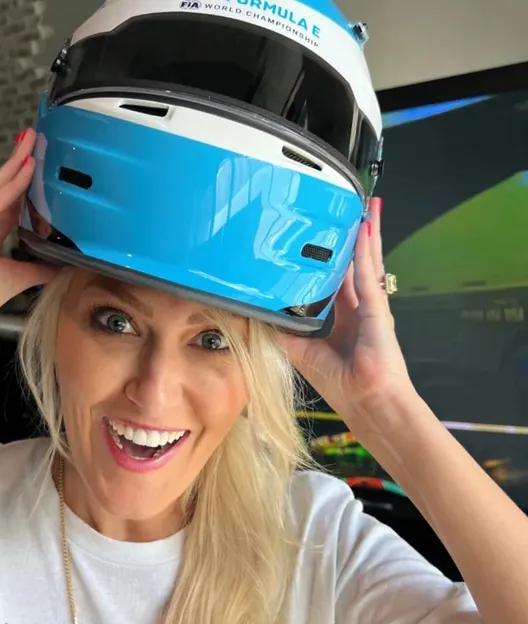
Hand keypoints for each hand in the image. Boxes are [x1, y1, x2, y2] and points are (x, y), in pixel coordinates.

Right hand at [0, 128, 54, 358]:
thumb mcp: (14, 281)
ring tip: (34, 140)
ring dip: (17, 163)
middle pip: (3, 193)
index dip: (25, 198)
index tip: (42, 183)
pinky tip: (29, 166)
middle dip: (20, 170)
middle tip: (38, 146)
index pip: (9, 215)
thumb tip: (61, 267)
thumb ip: (37, 270)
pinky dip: (13, 181)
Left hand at [280, 198, 414, 423]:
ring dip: (365, 233)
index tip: (325, 239)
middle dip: (353, 238)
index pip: (339, 281)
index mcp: (345, 320)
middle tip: (350, 209)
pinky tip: (363, 227)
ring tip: (365, 206)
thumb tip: (260, 313)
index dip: (333, 260)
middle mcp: (360, 309)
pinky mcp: (377, 309)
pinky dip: (365, 250)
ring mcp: (372, 306)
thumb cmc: (342, 385)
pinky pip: (368, 273)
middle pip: (356, 265)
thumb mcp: (302, 353)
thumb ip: (286, 331)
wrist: (369, 402)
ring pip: (367, 261)